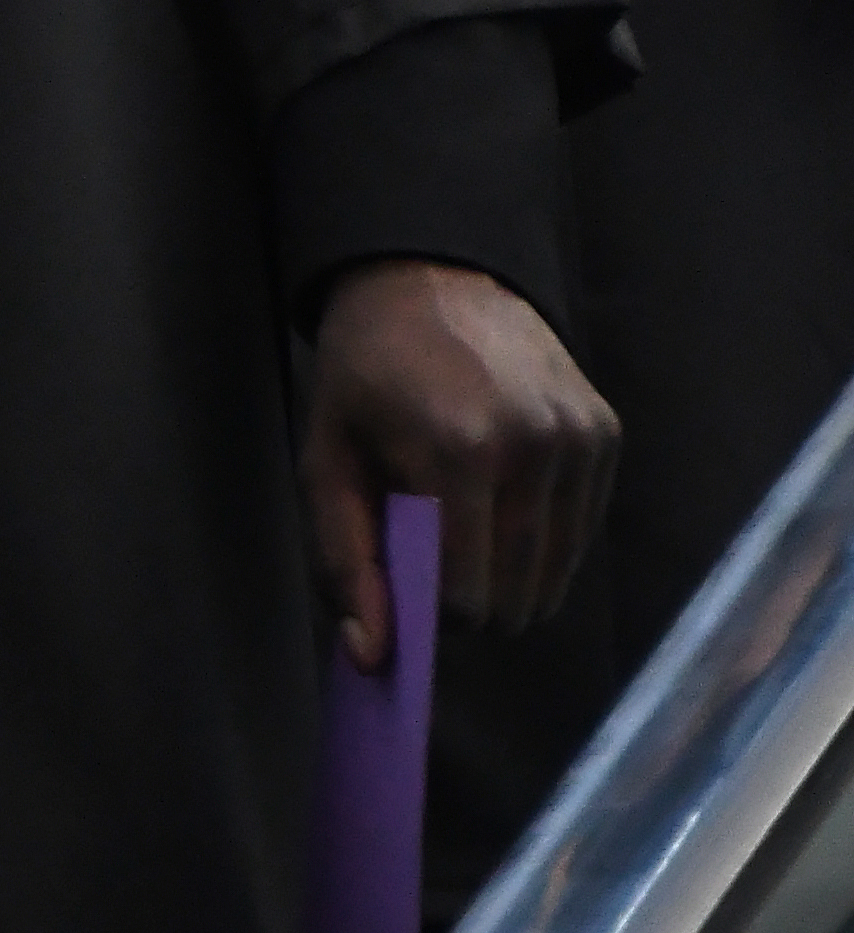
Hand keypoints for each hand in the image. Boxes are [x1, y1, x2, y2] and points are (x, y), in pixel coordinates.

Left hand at [300, 258, 617, 669]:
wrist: (430, 277)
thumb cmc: (365, 375)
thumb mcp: (326, 459)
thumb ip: (345, 561)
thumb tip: (371, 655)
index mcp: (460, 452)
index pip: (468, 598)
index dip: (435, 615)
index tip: (409, 589)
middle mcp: (536, 447)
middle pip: (521, 596)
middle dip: (475, 601)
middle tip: (434, 558)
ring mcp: (581, 439)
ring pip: (558, 573)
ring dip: (511, 575)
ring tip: (466, 524)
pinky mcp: (607, 434)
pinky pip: (582, 532)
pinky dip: (543, 540)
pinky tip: (503, 499)